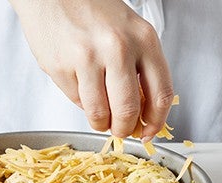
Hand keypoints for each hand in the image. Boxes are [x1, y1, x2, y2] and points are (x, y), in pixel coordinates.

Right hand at [9, 0, 173, 139]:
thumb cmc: (91, 9)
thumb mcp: (128, 30)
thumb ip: (139, 68)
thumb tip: (139, 111)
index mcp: (143, 38)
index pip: (161, 93)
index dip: (156, 121)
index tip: (148, 131)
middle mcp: (117, 48)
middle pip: (128, 110)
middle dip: (124, 129)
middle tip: (119, 130)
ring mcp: (87, 58)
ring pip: (99, 113)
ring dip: (100, 123)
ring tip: (99, 116)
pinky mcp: (61, 67)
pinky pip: (75, 100)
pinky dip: (79, 100)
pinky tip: (79, 82)